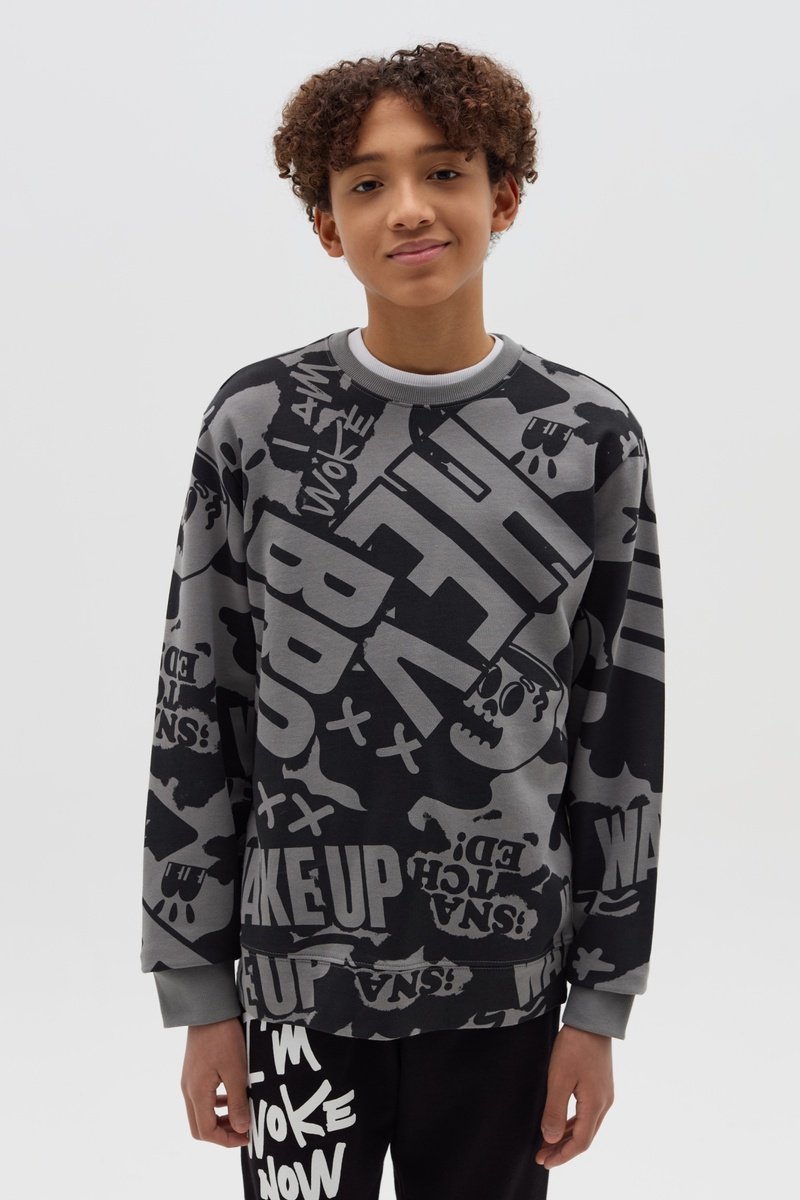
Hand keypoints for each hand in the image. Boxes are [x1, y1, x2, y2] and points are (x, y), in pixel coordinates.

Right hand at [181, 1016, 250, 1147]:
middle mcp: (188, 1090)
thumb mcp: (236, 1071)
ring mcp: (188, 1080)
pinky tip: (231, 1097)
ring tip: (241, 1115)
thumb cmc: (223, 1038)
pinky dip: (215, 1105)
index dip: (226, 1140)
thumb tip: (240, 1129)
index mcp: (196, 1093)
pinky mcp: (193, 1071)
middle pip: (199, 1127)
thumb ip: (237, 1102)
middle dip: (221, 1134)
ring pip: (200, 1112)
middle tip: (243, 1130)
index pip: (206, 1132)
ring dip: (219, 1119)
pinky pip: (201, 1098)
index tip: (247, 1136)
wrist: (209, 1008)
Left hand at [535, 1024, 614, 1169]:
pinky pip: (587, 1114)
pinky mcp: (601, 1086)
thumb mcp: (558, 1078)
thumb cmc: (574, 1046)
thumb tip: (550, 1139)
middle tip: (542, 1157)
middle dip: (563, 1149)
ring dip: (567, 1137)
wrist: (592, 1020)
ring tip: (547, 1144)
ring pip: (586, 1126)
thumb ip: (554, 1111)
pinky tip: (560, 1124)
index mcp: (595, 1105)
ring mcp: (605, 1095)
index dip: (562, 1155)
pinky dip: (573, 1124)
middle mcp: (604, 1104)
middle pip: (585, 1137)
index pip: (580, 1142)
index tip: (544, 1161)